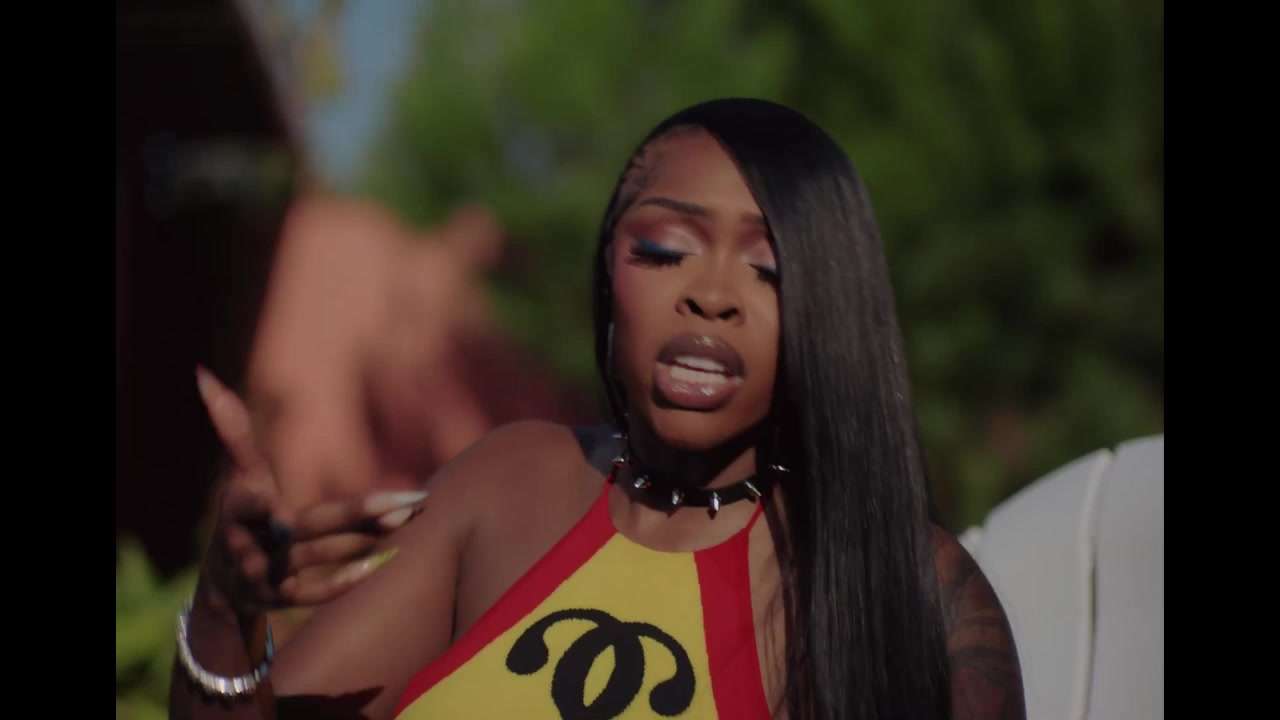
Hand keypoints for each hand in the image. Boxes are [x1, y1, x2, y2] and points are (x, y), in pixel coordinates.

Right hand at [195, 366, 426, 615]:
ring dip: (361, 541)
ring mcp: (264, 575)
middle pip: (304, 529)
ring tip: (405, 519)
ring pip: (316, 558)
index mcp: (236, 509)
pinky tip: (382, 563)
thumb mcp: (239, 475)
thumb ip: (233, 430)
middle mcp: (249, 544)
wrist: (222, 583)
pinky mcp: (280, 601)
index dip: (262, 509)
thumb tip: (204, 374)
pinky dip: (344, 582)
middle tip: (403, 502)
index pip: (249, 505)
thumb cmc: (245, 514)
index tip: (281, 513)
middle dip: (354, 515)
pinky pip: (313, 594)